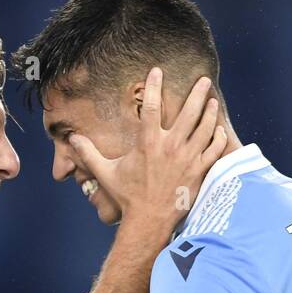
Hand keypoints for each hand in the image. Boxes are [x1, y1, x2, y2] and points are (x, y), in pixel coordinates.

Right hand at [70, 67, 226, 232]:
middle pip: (188, 112)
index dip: (154, 86)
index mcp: (148, 144)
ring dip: (209, 112)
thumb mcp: (106, 173)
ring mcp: (187, 159)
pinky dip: (218, 138)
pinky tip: (219, 130)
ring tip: (211, 101)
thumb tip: (73, 140)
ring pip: (205, 128)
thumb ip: (90, 154)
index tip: (157, 71)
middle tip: (204, 80)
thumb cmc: (128, 197)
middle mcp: (170, 147)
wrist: (149, 221)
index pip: (152, 107)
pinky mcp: (199, 172)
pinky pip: (214, 150)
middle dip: (198, 93)